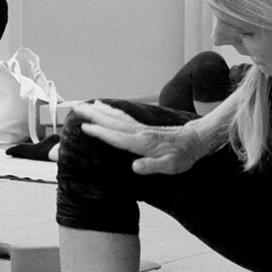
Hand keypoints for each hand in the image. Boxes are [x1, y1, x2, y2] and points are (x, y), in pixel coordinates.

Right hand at [72, 101, 208, 175]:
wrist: (195, 141)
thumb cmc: (182, 156)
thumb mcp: (170, 166)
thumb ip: (152, 166)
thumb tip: (134, 167)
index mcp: (142, 142)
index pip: (116, 136)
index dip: (100, 132)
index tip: (84, 127)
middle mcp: (138, 132)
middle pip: (111, 121)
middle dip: (93, 115)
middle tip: (76, 108)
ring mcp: (140, 127)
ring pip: (116, 116)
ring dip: (99, 110)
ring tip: (85, 105)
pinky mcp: (142, 126)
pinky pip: (123, 116)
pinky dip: (112, 110)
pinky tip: (105, 107)